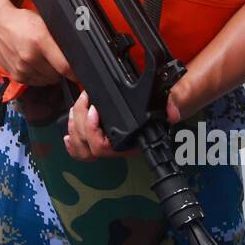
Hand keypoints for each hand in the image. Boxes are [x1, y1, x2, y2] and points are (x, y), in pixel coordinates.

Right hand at [0, 4, 73, 86]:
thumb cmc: (21, 22)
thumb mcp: (44, 24)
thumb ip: (58, 40)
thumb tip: (75, 53)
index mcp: (40, 41)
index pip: (64, 66)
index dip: (75, 72)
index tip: (79, 74)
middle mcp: (30, 57)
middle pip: (57, 75)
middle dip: (60, 69)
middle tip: (55, 59)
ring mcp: (22, 68)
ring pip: (47, 81)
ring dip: (49, 74)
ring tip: (43, 60)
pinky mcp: (16, 75)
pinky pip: (36, 83)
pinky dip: (38, 76)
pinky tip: (34, 64)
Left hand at [62, 76, 200, 159]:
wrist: (173, 99)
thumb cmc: (170, 101)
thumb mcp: (174, 97)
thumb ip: (175, 101)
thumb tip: (172, 112)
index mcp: (133, 142)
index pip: (105, 148)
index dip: (92, 131)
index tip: (93, 110)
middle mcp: (120, 146)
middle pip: (88, 147)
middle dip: (79, 123)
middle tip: (85, 100)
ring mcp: (110, 142)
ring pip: (82, 148)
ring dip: (74, 126)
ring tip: (78, 106)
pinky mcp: (103, 134)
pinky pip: (82, 146)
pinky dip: (73, 138)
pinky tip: (69, 130)